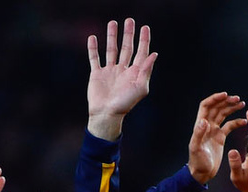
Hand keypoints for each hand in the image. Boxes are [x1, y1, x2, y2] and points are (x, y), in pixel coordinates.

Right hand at [86, 18, 157, 139]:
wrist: (107, 114)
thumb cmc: (125, 104)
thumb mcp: (140, 87)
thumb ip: (146, 70)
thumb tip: (154, 54)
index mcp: (135, 73)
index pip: (141, 52)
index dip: (143, 40)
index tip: (145, 27)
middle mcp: (123, 70)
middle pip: (127, 48)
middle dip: (129, 34)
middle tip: (130, 21)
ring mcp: (110, 72)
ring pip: (112, 50)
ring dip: (112, 37)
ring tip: (112, 23)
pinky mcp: (97, 74)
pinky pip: (95, 58)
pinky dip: (93, 48)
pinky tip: (93, 37)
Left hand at [187, 92, 246, 183]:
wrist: (202, 173)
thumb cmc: (197, 162)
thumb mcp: (196, 148)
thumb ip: (198, 134)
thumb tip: (204, 120)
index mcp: (200, 125)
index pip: (206, 106)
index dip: (215, 99)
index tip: (225, 95)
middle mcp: (207, 126)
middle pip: (216, 108)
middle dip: (226, 101)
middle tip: (238, 99)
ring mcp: (214, 131)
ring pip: (223, 114)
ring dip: (231, 108)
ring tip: (242, 103)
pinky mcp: (220, 137)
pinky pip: (229, 126)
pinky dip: (236, 122)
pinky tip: (244, 121)